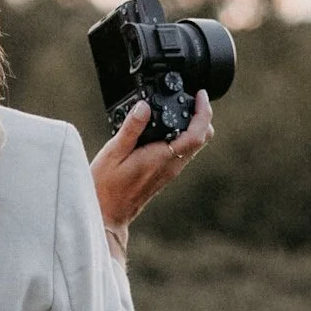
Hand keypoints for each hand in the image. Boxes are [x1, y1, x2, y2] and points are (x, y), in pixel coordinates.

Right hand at [89, 90, 214, 248]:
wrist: (107, 215)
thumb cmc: (106, 188)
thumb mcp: (113, 153)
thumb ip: (131, 128)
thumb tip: (144, 106)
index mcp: (162, 158)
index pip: (197, 134)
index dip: (204, 112)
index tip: (201, 95)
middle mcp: (171, 166)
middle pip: (202, 139)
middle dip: (201, 116)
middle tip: (192, 99)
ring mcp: (170, 171)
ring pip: (193, 145)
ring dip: (192, 125)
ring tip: (180, 108)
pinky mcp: (164, 174)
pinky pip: (182, 151)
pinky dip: (182, 135)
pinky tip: (166, 127)